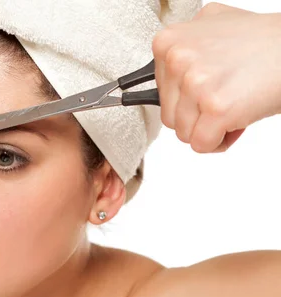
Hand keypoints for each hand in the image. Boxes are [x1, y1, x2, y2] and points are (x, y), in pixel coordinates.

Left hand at [152, 3, 280, 152]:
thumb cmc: (261, 42)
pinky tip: (237, 121)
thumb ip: (183, 45)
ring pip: (184, 134)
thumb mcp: (212, 26)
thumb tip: (165, 64)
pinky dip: (220, 142)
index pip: (159, 95)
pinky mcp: (216, 108)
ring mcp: (196, 84)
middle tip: (225, 97)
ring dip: (209, 129)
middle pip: (169, 117)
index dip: (186, 100)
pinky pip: (202, 145)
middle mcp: (177, 60)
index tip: (208, 89)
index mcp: (168, 43)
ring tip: (234, 104)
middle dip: (197, 116)